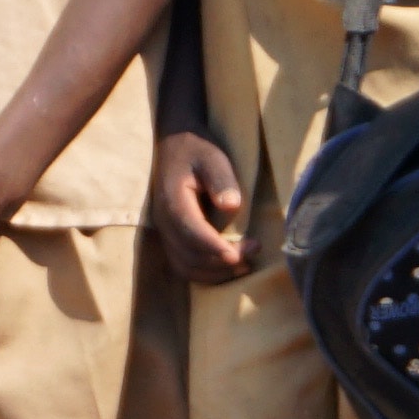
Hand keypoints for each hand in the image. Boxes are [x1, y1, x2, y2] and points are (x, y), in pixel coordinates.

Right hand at [152, 124, 251, 277]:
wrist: (173, 145)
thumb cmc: (196, 150)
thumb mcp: (212, 157)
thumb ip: (221, 179)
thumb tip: (231, 205)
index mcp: (172, 201)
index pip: (191, 231)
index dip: (215, 247)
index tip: (241, 254)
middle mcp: (164, 222)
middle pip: (189, 255)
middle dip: (222, 261)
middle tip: (254, 250)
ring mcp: (165, 232)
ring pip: (185, 266)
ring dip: (215, 272)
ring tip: (245, 265)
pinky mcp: (171, 237)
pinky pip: (184, 265)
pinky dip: (206, 273)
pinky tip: (228, 266)